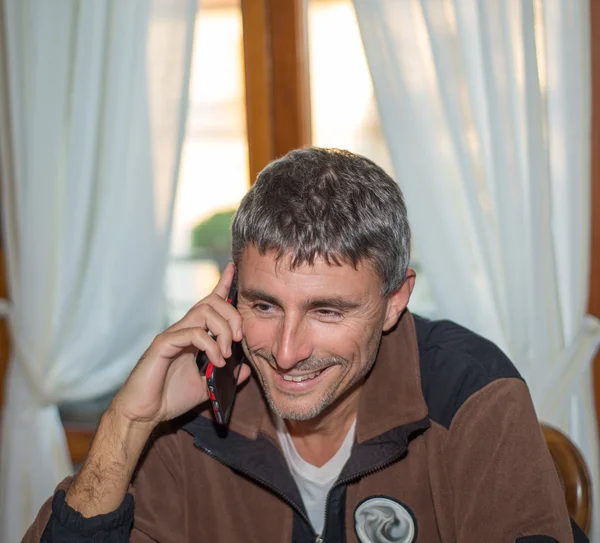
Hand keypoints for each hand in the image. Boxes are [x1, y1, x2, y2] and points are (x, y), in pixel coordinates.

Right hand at [111, 263, 250, 428]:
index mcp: (192, 334)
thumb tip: (246, 369)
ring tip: (227, 353)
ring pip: (204, 313)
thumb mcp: (207, 386)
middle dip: (232, 315)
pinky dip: (210, 346)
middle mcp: (182, 329)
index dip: (222, 284)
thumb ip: (227, 376)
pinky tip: (216, 362)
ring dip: (223, 330)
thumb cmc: (171, 397)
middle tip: (239, 338)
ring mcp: (172, 335)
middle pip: (212, 303)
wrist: (144, 413)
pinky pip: (192, 334)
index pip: (210, 302)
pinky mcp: (163, 345)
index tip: (233, 268)